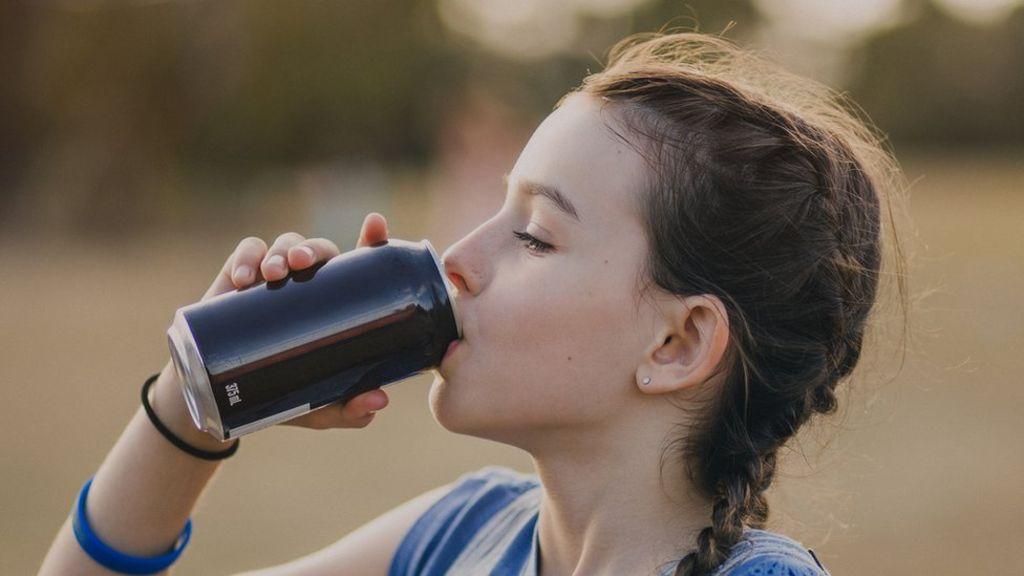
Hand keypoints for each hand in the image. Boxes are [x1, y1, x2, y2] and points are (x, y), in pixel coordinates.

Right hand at [196, 212, 391, 429]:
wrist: (222, 401)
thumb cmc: (283, 394)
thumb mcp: (317, 407)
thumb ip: (348, 409)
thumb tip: (378, 399)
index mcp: (336, 303)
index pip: (360, 265)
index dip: (371, 240)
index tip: (375, 224)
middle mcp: (308, 283)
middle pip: (320, 250)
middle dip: (313, 249)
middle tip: (303, 263)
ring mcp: (273, 277)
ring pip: (285, 244)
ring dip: (281, 252)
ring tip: (274, 273)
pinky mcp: (238, 277)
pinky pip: (247, 252)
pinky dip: (246, 258)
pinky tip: (242, 279)